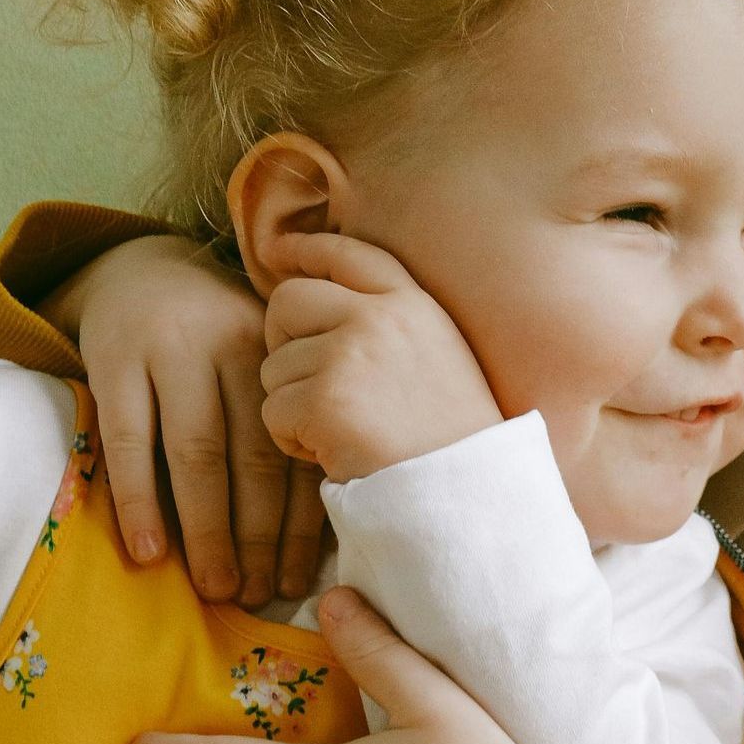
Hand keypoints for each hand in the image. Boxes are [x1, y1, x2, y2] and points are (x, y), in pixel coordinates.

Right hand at [60, 235, 329, 604]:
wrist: (137, 268)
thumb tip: (307, 540)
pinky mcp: (114, 359)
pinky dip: (139, 500)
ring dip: (207, 529)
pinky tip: (148, 550)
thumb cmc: (214, 343)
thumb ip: (283, 427)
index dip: (299, 525)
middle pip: (252, 459)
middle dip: (257, 536)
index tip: (297, 581)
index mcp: (279, 358)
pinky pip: (128, 441)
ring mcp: (170, 351)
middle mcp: (232, 350)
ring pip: (196, 454)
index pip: (295, 453)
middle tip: (256, 595)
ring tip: (216, 586)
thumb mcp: (258, 367)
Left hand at [259, 233, 502, 483]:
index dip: (306, 248)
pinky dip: (292, 441)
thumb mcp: (441, 361)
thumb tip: (320, 308)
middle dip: (281, 341)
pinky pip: (273, 412)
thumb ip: (392, 327)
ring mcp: (351, 355)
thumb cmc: (455, 443)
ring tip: (342, 433)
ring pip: (276, 367)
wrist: (470, 495)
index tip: (275, 251)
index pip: (349, 254)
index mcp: (416, 306)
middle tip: (304, 383)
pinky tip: (334, 454)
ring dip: (295, 406)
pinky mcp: (325, 400)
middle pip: (289, 301)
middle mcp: (381, 318)